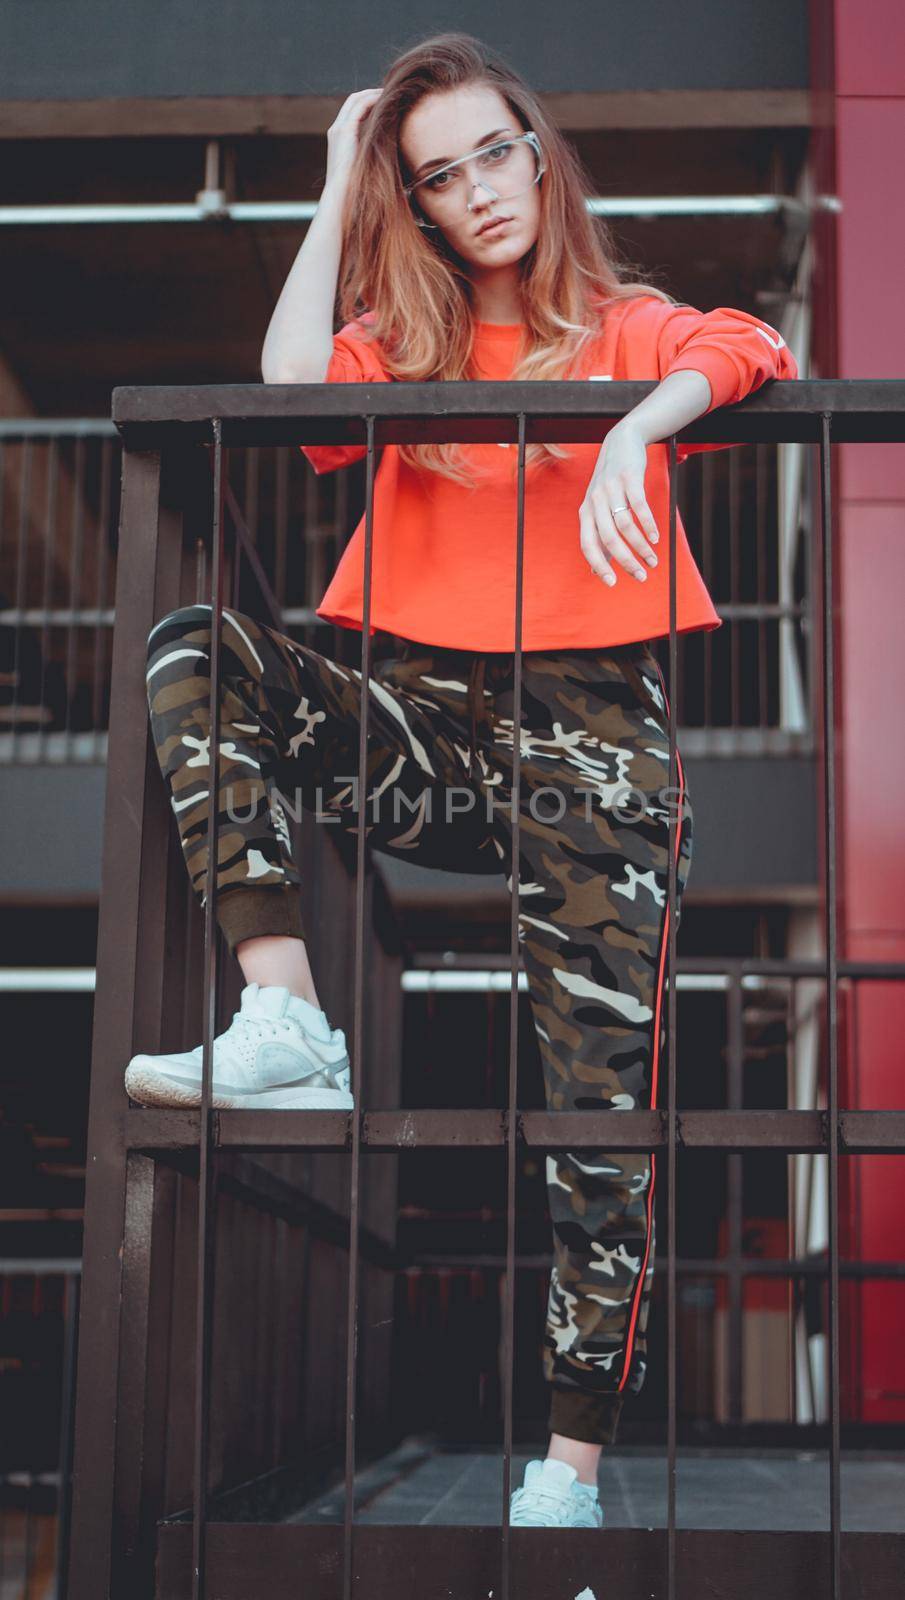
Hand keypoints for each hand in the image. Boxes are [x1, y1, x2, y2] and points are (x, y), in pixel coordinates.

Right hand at [325, 88, 383, 191]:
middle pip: (353, 100)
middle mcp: (336, 130)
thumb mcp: (364, 168)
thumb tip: (389, 157)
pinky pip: (360, 106)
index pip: (352, 110)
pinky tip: (387, 100)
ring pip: (356, 99)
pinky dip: (374, 100)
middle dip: (371, 93)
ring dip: (373, 93)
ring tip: (390, 93)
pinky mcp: (345, 130)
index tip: (385, 102)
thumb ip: (371, 156)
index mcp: (339, 138)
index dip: (368, 102)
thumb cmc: (354, 189)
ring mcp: (338, 129)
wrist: (341, 196)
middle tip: (390, 92)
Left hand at [578, 419, 660, 585]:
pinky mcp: (628, 478)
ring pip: (625, 525)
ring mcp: (611, 489)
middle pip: (609, 539)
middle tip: (642, 576)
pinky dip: (648, 524)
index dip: (599, 565)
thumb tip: (595, 569)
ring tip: (653, 559)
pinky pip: (639, 506)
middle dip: (626, 561)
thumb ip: (599, 536)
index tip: (613, 583)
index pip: (588, 545)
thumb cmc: (611, 482)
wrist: (621, 442)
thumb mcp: (600, 508)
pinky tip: (656, 538)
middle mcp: (594, 502)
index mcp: (586, 513)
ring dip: (641, 546)